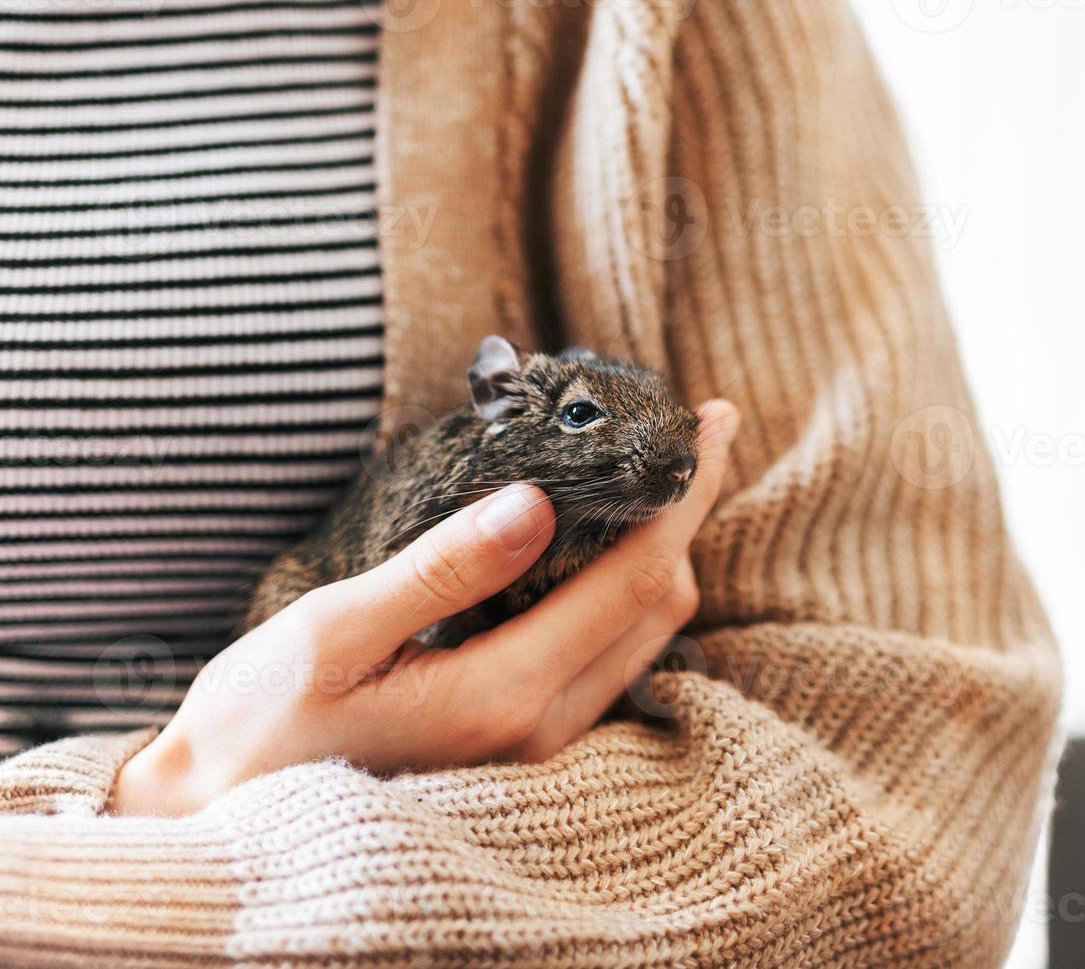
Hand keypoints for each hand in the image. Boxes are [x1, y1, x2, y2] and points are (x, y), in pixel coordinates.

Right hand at [110, 401, 740, 816]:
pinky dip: (628, 592)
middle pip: (661, 601)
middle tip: (680, 435)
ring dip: (662, 552)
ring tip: (647, 480)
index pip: (640, 574)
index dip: (686, 492)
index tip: (714, 418)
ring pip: (646, 634)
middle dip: (685, 513)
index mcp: (505, 692)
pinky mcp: (526, 743)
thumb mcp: (334, 631)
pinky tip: (602, 548)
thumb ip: (442, 569)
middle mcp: (544, 726)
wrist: (222, 815)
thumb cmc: (260, 723)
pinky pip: (613, 657)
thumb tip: (539, 501)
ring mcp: (542, 743)